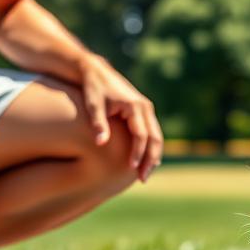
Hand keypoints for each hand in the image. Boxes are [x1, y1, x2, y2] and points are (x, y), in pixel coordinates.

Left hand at [78, 54, 162, 181]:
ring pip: (156, 137)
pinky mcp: (143, 111)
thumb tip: (100, 143)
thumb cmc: (92, 89)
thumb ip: (98, 124)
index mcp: (134, 106)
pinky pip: (151, 133)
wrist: (96, 71)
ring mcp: (146, 109)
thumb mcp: (93, 105)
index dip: (137, 153)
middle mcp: (145, 107)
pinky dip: (150, 148)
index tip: (131, 168)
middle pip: (155, 138)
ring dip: (153, 156)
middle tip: (143, 178)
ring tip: (144, 175)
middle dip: (150, 160)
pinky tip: (144, 162)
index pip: (141, 135)